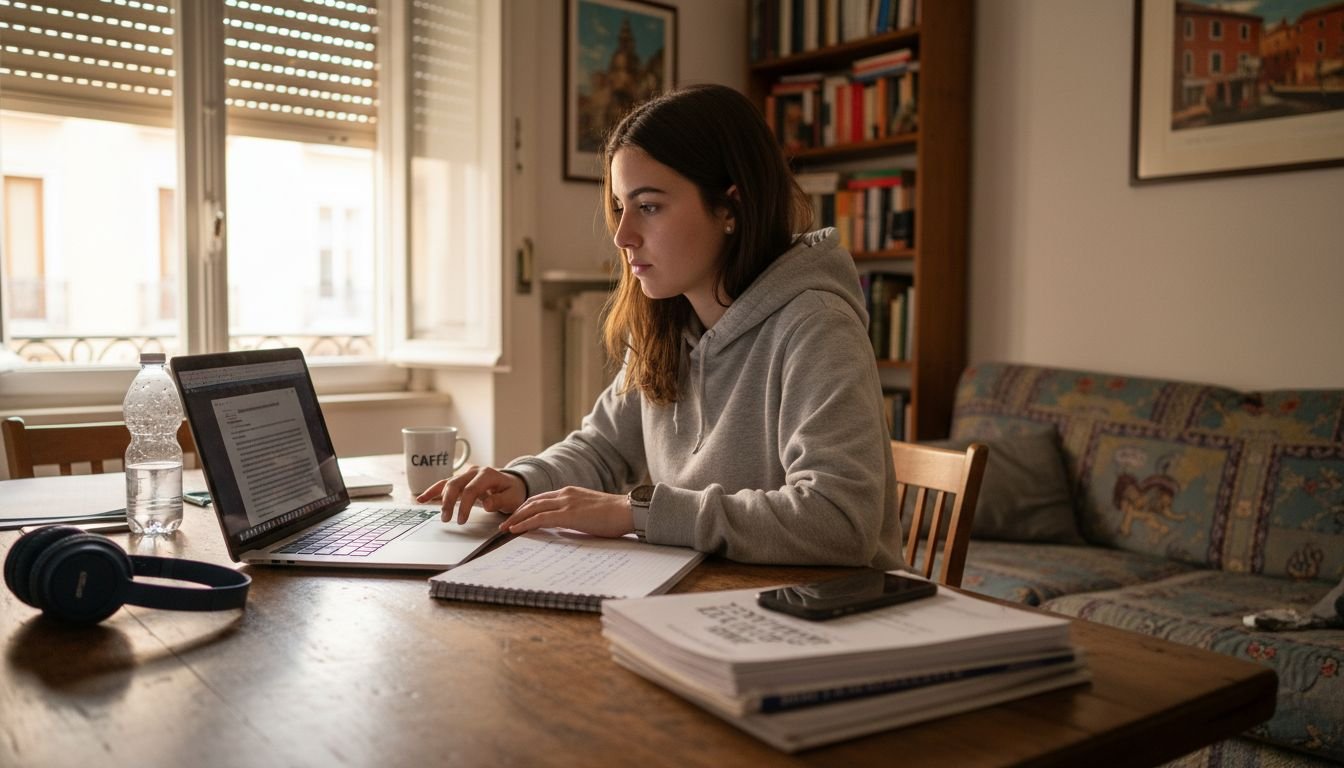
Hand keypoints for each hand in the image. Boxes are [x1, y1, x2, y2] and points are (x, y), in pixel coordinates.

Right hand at [417, 465, 526, 523]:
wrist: (514, 483)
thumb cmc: (513, 492)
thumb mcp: (513, 498)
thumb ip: (500, 500)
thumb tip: (486, 503)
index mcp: (487, 474)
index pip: (471, 489)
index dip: (464, 506)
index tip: (461, 521)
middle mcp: (474, 472)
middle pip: (455, 484)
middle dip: (448, 502)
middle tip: (446, 519)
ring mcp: (466, 474)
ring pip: (448, 483)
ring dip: (439, 498)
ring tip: (438, 514)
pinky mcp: (461, 480)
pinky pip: (444, 484)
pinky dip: (433, 490)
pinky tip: (421, 498)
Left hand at [501, 486, 633, 537]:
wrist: (628, 511)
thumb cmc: (615, 515)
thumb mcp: (591, 511)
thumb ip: (576, 513)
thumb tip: (566, 525)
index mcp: (571, 492)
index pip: (542, 498)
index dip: (527, 507)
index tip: (517, 516)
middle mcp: (565, 494)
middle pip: (533, 501)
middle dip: (517, 512)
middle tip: (505, 523)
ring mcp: (566, 502)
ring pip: (532, 508)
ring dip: (516, 518)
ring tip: (504, 528)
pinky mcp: (568, 514)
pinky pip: (540, 518)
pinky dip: (525, 523)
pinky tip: (515, 529)